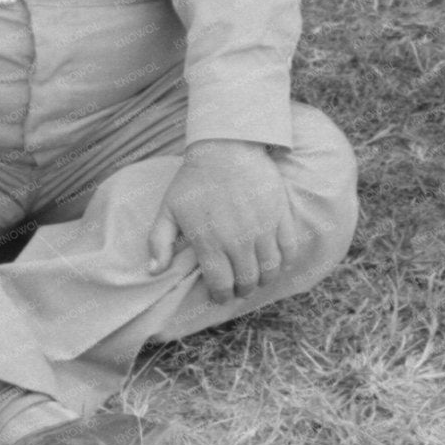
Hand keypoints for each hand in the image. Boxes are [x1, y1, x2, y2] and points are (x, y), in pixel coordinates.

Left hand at [147, 140, 298, 304]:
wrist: (227, 147)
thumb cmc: (194, 180)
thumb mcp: (168, 209)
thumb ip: (159, 242)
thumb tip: (154, 271)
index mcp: (210, 243)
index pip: (221, 285)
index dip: (221, 296)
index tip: (220, 296)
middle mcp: (238, 241)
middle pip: (247, 281)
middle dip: (242, 290)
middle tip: (238, 287)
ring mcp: (262, 229)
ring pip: (270, 270)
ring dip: (263, 279)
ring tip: (256, 276)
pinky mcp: (280, 216)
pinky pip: (289, 249)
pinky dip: (285, 261)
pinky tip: (276, 262)